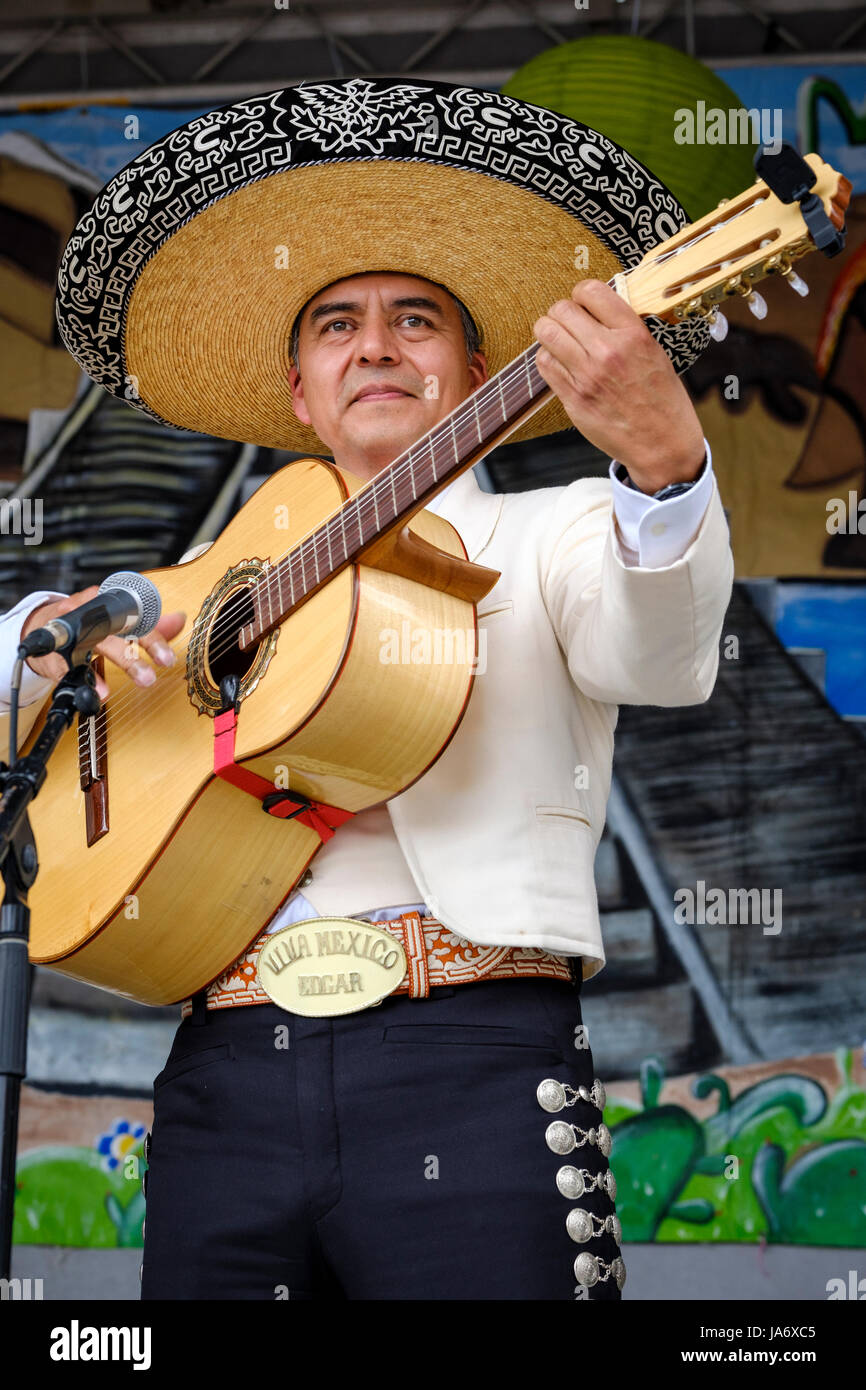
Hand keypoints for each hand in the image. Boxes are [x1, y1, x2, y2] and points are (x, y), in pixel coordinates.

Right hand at [21, 588, 185, 699]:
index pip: (136, 620)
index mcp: (110, 604)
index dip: (154, 640)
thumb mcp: (118, 623)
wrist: (43, 626)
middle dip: (135, 654)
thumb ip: (149, 624)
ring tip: (129, 684)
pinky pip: (71, 665)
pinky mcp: (56, 650)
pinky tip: (100, 692)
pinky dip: (87, 679)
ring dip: (117, 663)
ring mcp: (72, 630)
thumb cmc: (88, 624)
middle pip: (116, 630)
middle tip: (149, 678)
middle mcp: (91, 613)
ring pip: (96, 644)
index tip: (168, 659)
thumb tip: (180, 619)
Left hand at [534, 280, 705, 492]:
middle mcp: (608, 351)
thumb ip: (626, 329)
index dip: (581, 294)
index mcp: (633, 334)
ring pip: (546, 333)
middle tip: (569, 324)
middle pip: (561, 309)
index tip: (584, 304)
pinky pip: (544, 364)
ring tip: (560, 341)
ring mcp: (587, 375)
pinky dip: (547, 358)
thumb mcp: (655, 353)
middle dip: (561, 313)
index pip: (591, 291)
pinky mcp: (573, 397)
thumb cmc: (662, 400)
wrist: (662, 444)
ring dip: (549, 333)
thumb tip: (599, 308)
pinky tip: (560, 363)